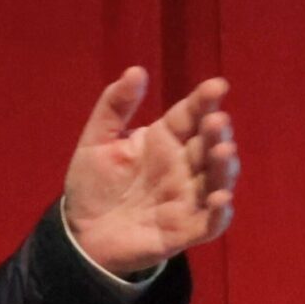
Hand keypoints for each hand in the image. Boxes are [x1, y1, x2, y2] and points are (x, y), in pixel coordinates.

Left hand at [60, 68, 237, 276]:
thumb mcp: (97, 140)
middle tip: (217, 120)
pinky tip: (221, 199)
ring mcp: (187, 198)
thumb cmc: (94, 183)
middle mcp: (183, 166)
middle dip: (216, 132)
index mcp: (165, 140)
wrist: (80, 233)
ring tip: (222, 151)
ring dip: (224, 167)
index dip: (204, 100)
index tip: (217, 86)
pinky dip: (219, 213)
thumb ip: (114, 106)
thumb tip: (136, 71)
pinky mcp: (185, 230)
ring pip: (217, 180)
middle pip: (208, 145)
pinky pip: (210, 223)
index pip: (190, 115)